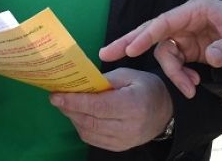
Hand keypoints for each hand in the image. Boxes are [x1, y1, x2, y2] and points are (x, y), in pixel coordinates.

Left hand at [50, 68, 172, 151]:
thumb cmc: (146, 87)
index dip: (75, 102)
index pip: (98, 106)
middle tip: (57, 97)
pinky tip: (79, 115)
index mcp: (133, 105)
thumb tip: (80, 84)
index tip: (56, 95)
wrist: (165, 111)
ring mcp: (123, 141)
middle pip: (90, 121)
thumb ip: (104, 80)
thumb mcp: (128, 75)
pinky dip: (82, 127)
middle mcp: (128, 127)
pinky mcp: (119, 147)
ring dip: (73, 118)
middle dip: (70, 109)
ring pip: (88, 132)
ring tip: (66, 104)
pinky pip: (93, 139)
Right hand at [99, 0, 221, 98]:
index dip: (146, 35)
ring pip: (163, 53)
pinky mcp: (187, 49)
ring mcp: (184, 35)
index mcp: (195, 10)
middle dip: (128, 42)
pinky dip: (180, 76)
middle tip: (106, 53)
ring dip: (173, 74)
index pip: (163, 22)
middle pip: (150, 30)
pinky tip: (192, 85)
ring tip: (190, 89)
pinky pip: (174, 63)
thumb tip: (210, 58)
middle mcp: (184, 21)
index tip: (131, 49)